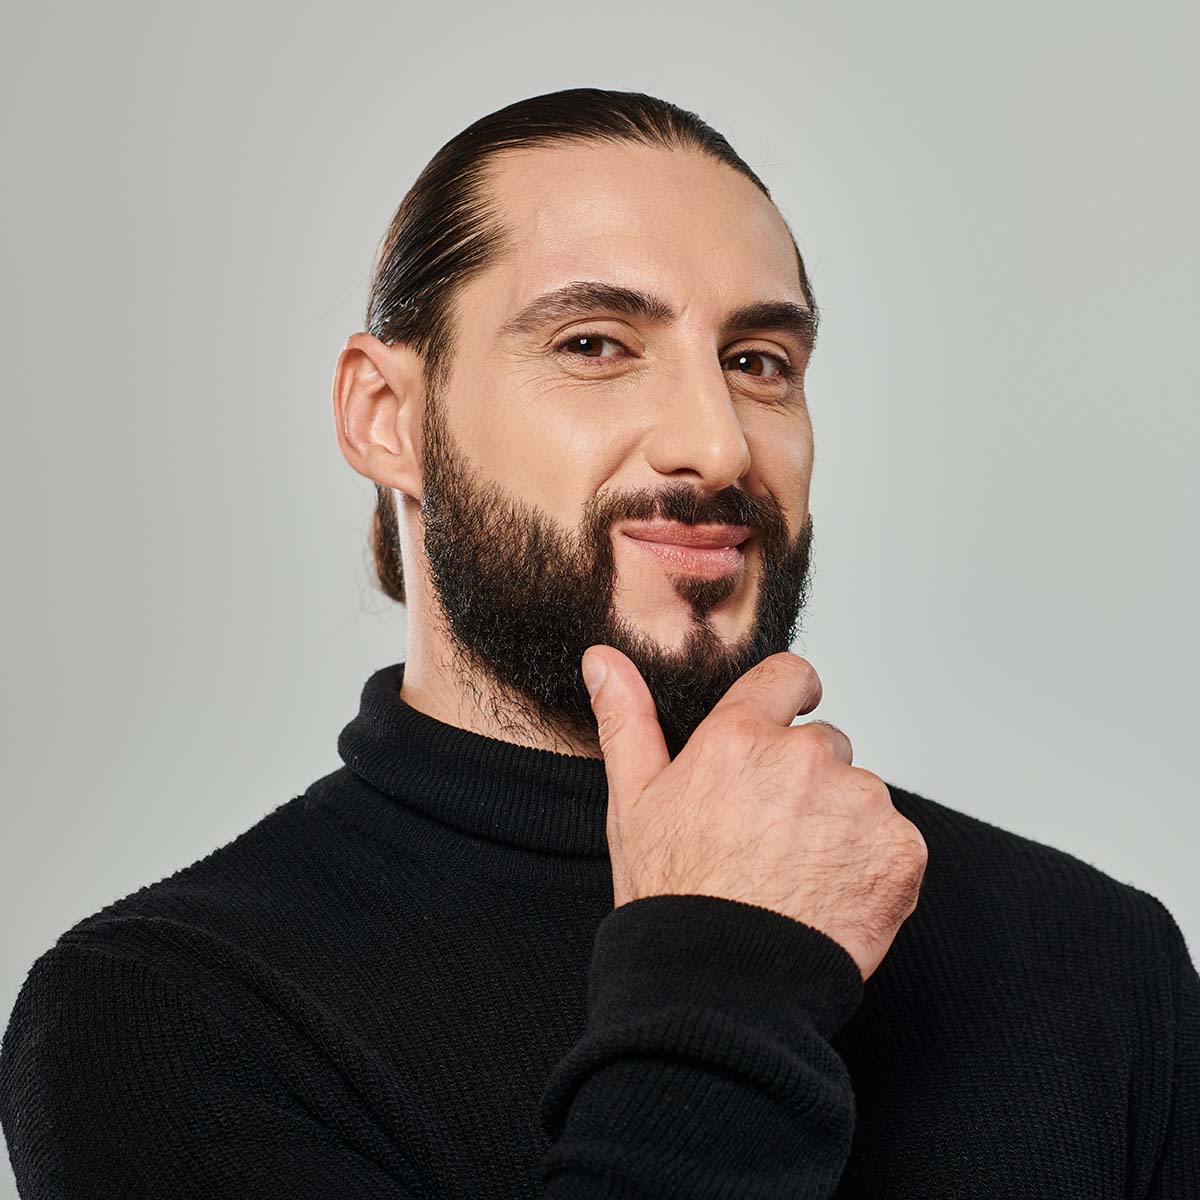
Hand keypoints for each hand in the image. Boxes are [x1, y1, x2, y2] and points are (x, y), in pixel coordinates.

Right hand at [583, 647, 927, 982]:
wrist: (723, 986)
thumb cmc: (674, 897)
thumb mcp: (633, 803)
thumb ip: (626, 719)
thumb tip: (601, 659)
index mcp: (741, 737)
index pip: (789, 676)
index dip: (792, 693)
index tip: (793, 711)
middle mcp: (805, 756)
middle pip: (825, 746)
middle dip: (807, 781)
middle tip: (771, 839)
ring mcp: (858, 801)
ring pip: (861, 795)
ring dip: (841, 825)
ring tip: (798, 878)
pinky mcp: (900, 849)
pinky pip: (895, 840)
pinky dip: (874, 866)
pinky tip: (831, 898)